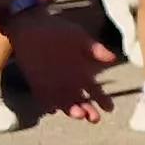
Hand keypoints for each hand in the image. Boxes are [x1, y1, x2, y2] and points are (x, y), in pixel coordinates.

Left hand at [2, 12, 116, 122]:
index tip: (109, 109)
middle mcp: (69, 81)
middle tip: (94, 118)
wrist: (31, 26)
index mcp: (81, 71)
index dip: (102, 100)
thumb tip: (113, 58)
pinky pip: (43, 98)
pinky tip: (53, 109)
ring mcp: (53, 84)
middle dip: (88, 111)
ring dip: (71, 110)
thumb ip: (95, 49)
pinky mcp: (37, 83)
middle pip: (81, 102)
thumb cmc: (58, 30)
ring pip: (65, 103)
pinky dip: (48, 105)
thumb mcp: (79, 37)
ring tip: (78, 113)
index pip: (94, 90)